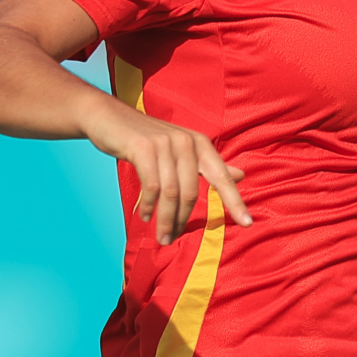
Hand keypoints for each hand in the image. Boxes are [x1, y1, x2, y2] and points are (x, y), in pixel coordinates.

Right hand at [81, 102, 251, 246]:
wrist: (107, 117)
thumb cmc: (145, 139)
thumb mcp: (180, 148)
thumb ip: (209, 165)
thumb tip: (242, 176)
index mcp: (199, 143)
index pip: (222, 176)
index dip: (235, 201)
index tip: (248, 224)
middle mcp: (186, 141)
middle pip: (191, 192)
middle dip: (181, 221)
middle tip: (171, 239)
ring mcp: (165, 143)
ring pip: (171, 193)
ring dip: (165, 219)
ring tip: (161, 236)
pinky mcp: (143, 148)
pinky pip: (152, 187)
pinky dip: (149, 206)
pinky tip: (145, 216)